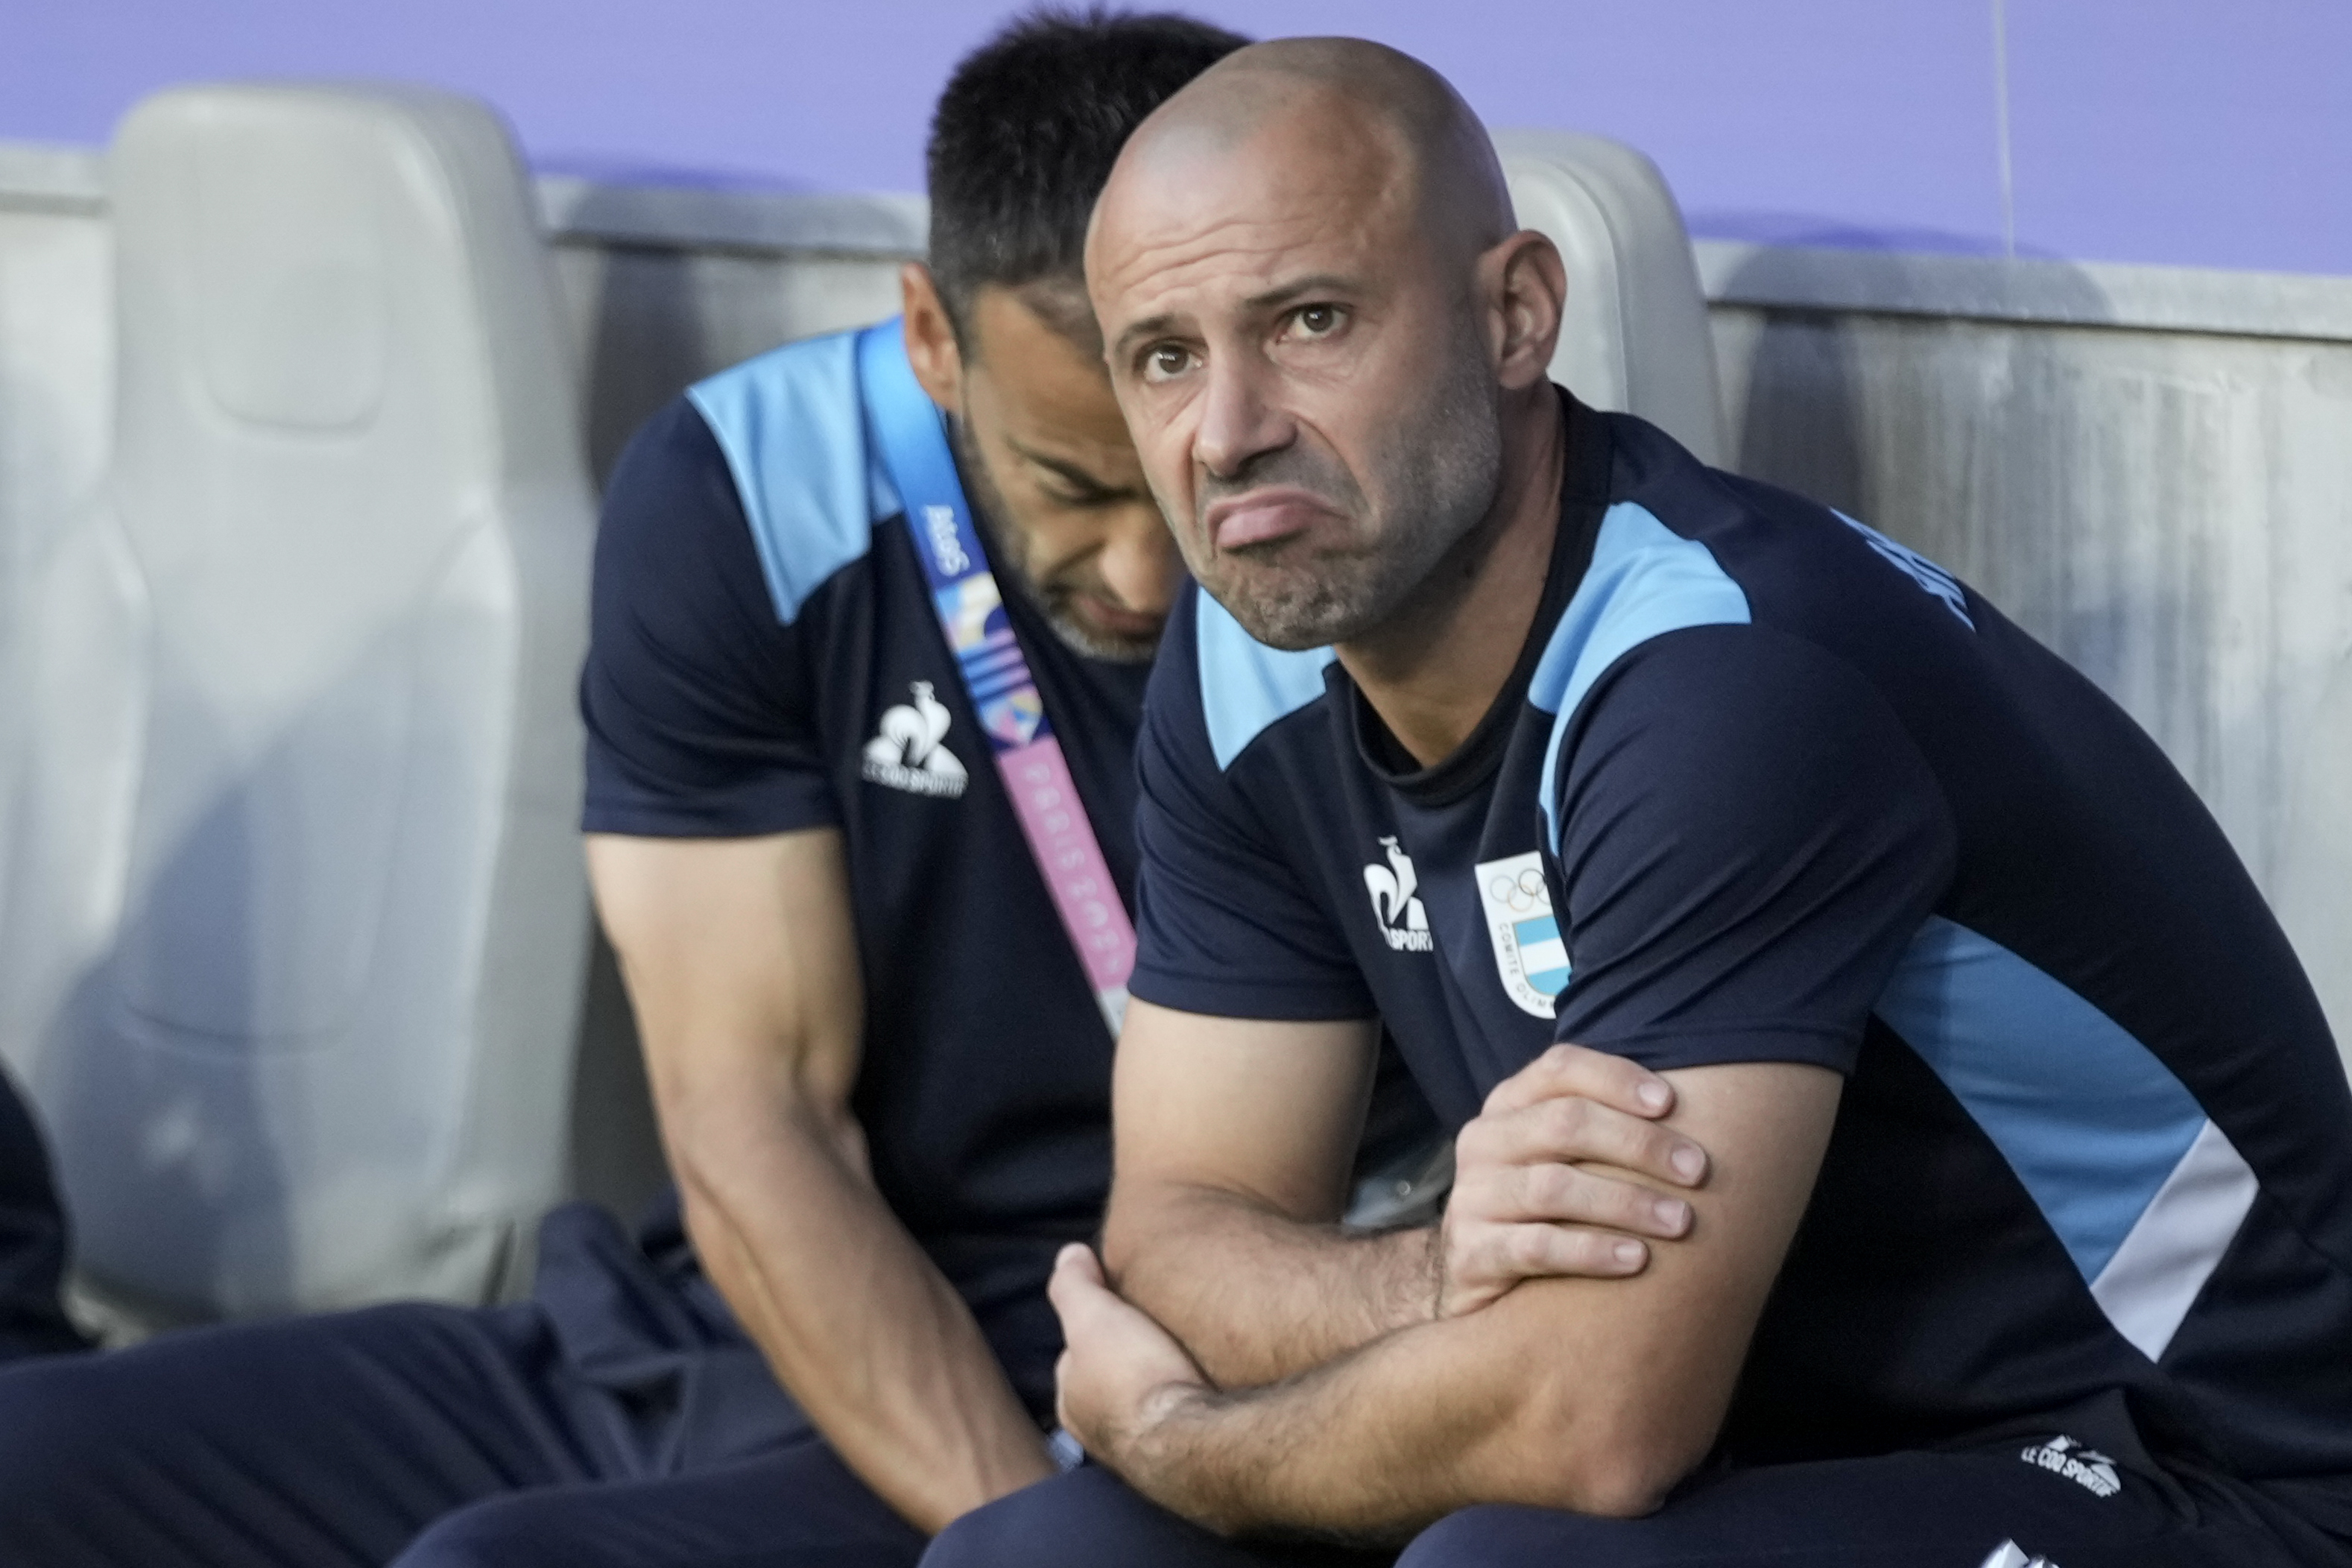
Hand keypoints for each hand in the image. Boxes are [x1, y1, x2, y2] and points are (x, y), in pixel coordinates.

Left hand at [1049, 1244, 1208, 1466]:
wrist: (1191, 1442)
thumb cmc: (1134, 1377)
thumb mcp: (1093, 1316)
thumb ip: (1074, 1285)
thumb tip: (1070, 1254)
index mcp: (1072, 1401)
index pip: (1076, 1353)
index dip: (1095, 1321)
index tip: (1120, 1300)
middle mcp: (1101, 1431)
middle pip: (1112, 1377)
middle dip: (1129, 1353)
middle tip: (1156, 1325)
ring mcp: (1143, 1448)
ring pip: (1147, 1398)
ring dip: (1161, 1376)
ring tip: (1186, 1350)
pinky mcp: (1183, 1455)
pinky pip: (1180, 1415)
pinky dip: (1187, 1395)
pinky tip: (1205, 1382)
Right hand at [1437, 1042, 1710, 1317]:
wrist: (1478, 1271)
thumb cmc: (1544, 1204)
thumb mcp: (1558, 1154)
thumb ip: (1602, 1125)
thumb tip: (1696, 1106)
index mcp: (1508, 1104)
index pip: (1560, 1068)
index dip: (1617, 1079)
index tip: (1672, 1103)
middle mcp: (1484, 1141)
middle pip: (1564, 1123)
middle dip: (1640, 1144)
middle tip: (1697, 1171)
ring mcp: (1472, 1197)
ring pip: (1554, 1187)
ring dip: (1627, 1202)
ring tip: (1681, 1221)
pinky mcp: (1473, 1254)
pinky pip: (1537, 1248)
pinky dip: (1592, 1251)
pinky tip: (1637, 1259)